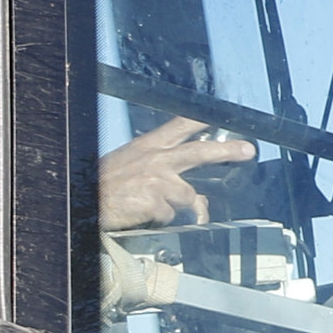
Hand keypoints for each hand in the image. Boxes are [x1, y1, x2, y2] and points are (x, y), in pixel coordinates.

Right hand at [99, 113, 257, 229]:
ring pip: (188, 196)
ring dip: (178, 206)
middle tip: (248, 150)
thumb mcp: (132, 167)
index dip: (202, 119)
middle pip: (199, 151)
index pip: (179, 125)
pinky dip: (160, 219)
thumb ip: (164, 174)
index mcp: (148, 146)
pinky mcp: (155, 201)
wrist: (83, 201)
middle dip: (227, 150)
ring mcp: (157, 179)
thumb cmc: (105, 184)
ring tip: (153, 205)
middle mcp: (155, 159)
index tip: (223, 114)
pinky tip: (141, 214)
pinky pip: (170, 215)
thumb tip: (196, 197)